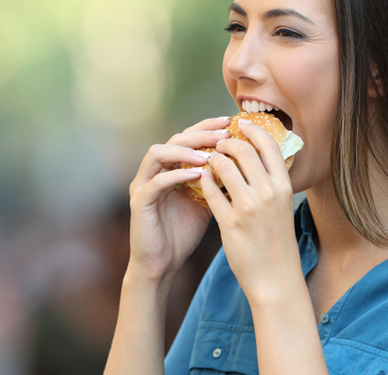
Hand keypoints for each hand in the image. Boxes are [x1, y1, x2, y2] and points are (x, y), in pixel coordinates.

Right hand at [128, 116, 231, 281]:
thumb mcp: (207, 202)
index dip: (209, 127)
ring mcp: (144, 184)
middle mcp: (155, 170)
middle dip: (201, 133)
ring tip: (210, 155)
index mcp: (171, 167)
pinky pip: (156, 182)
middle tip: (224, 134)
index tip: (232, 123)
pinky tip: (197, 175)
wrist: (163, 263)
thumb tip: (248, 166)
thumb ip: (218, 182)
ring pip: (158, 153)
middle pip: (175, 139)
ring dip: (185, 151)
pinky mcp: (139, 201)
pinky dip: (176, 175)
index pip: (189, 137)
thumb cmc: (184, 233)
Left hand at [199, 119, 302, 300]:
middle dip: (227, 142)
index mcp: (284, 187)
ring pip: (223, 166)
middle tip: (218, 142)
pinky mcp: (230, 222)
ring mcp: (248, 207)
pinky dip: (204, 180)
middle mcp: (268, 193)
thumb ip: (273, 183)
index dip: (253, 129)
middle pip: (243, 150)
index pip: (269, 145)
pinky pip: (210, 191)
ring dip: (212, 159)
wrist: (275, 278)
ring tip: (207, 160)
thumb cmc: (278, 242)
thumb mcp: (282, 208)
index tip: (241, 124)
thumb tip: (260, 159)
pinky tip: (202, 179)